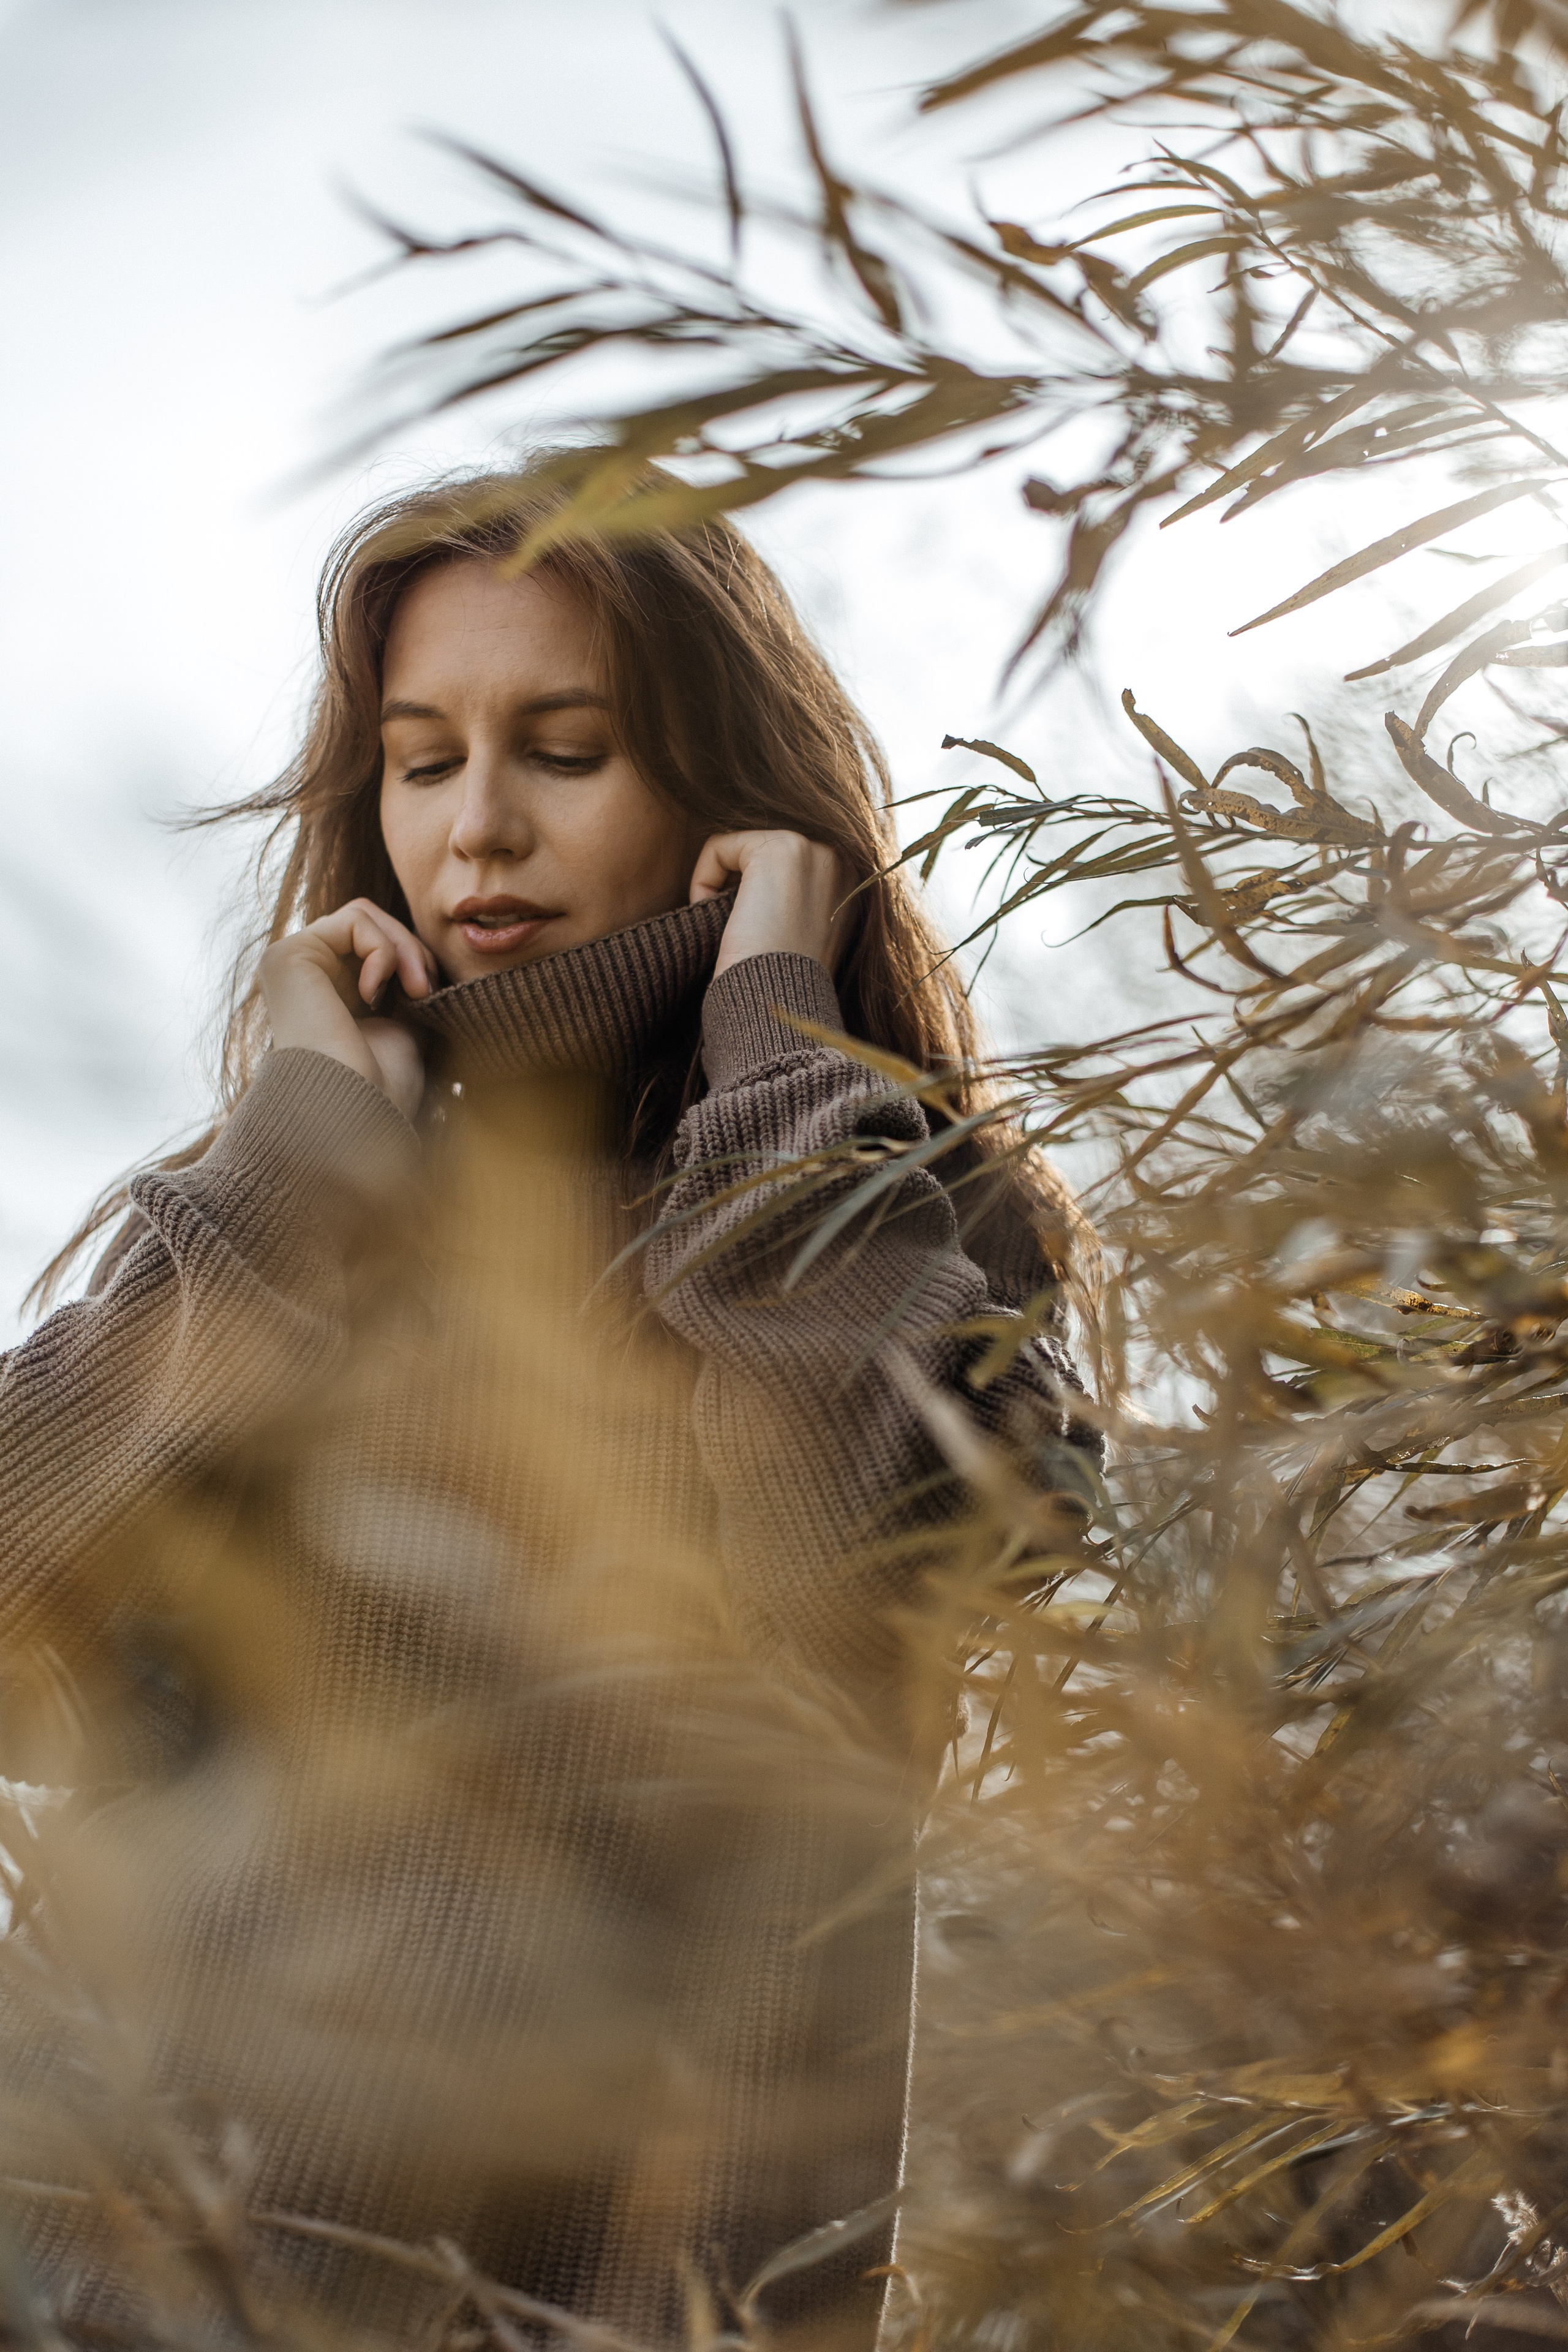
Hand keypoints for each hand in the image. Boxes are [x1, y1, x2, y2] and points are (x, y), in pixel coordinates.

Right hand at [259, 900, 436, 1124]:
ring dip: (403, 948)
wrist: (353, 1111)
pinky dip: (383, 952)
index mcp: (328, 991)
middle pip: (372, 924)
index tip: (430, 998)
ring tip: (413, 991)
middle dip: (412, 950)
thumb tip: (423, 955)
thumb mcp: (404, 1026)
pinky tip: (374, 995)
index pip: (377, 944)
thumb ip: (405, 985)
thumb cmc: (381, 1086)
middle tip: (425, 992)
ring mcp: (293, 963)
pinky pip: (355, 920)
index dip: (415, 961)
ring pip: (365, 916)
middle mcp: (306, 975)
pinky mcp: (288, 955)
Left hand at [690, 832, 851, 979]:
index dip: (760, 897)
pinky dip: (705, 879)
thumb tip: (765, 886)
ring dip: (724, 887)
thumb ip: (799, 902)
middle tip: (740, 932)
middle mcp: (843, 859)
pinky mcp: (780, 849)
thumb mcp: (806, 935)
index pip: (789, 866)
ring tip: (732, 928)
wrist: (780, 1001)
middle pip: (765, 854)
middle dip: (742, 887)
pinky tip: (716, 916)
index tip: (757, 935)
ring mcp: (816, 850)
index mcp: (854, 882)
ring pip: (742, 850)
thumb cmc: (787, 983)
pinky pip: (721, 847)